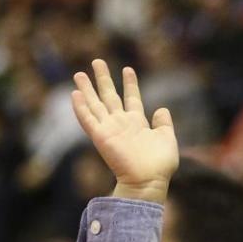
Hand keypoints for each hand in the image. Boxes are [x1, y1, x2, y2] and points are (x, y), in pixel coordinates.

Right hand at [70, 59, 178, 202]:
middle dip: (103, 79)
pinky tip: (75, 94)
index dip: (130, 84)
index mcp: (138, 123)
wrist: (150, 180)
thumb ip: (164, 123)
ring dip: (87, 89)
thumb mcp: (167, 138)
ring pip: (96, 104)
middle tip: (97, 61)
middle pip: (110, 96)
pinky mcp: (101, 137)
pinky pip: (88, 120)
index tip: (127, 69)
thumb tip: (162, 109)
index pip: (132, 98)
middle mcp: (122, 124)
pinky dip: (81, 108)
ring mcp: (110, 129)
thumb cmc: (161, 164)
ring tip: (79, 73)